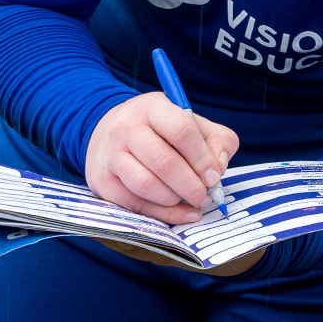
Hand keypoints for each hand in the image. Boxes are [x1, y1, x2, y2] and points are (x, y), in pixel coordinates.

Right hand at [85, 93, 238, 226]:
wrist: (111, 134)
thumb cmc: (161, 131)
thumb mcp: (192, 123)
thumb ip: (218, 140)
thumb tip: (219, 167)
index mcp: (152, 107)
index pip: (181, 130)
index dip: (202, 158)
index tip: (214, 176)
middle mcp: (126, 128)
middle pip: (164, 162)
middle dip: (191, 185)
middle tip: (205, 196)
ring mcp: (111, 155)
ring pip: (146, 185)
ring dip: (175, 200)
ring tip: (191, 201)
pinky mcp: (103, 182)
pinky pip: (135, 204)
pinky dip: (163, 214)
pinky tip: (181, 213)